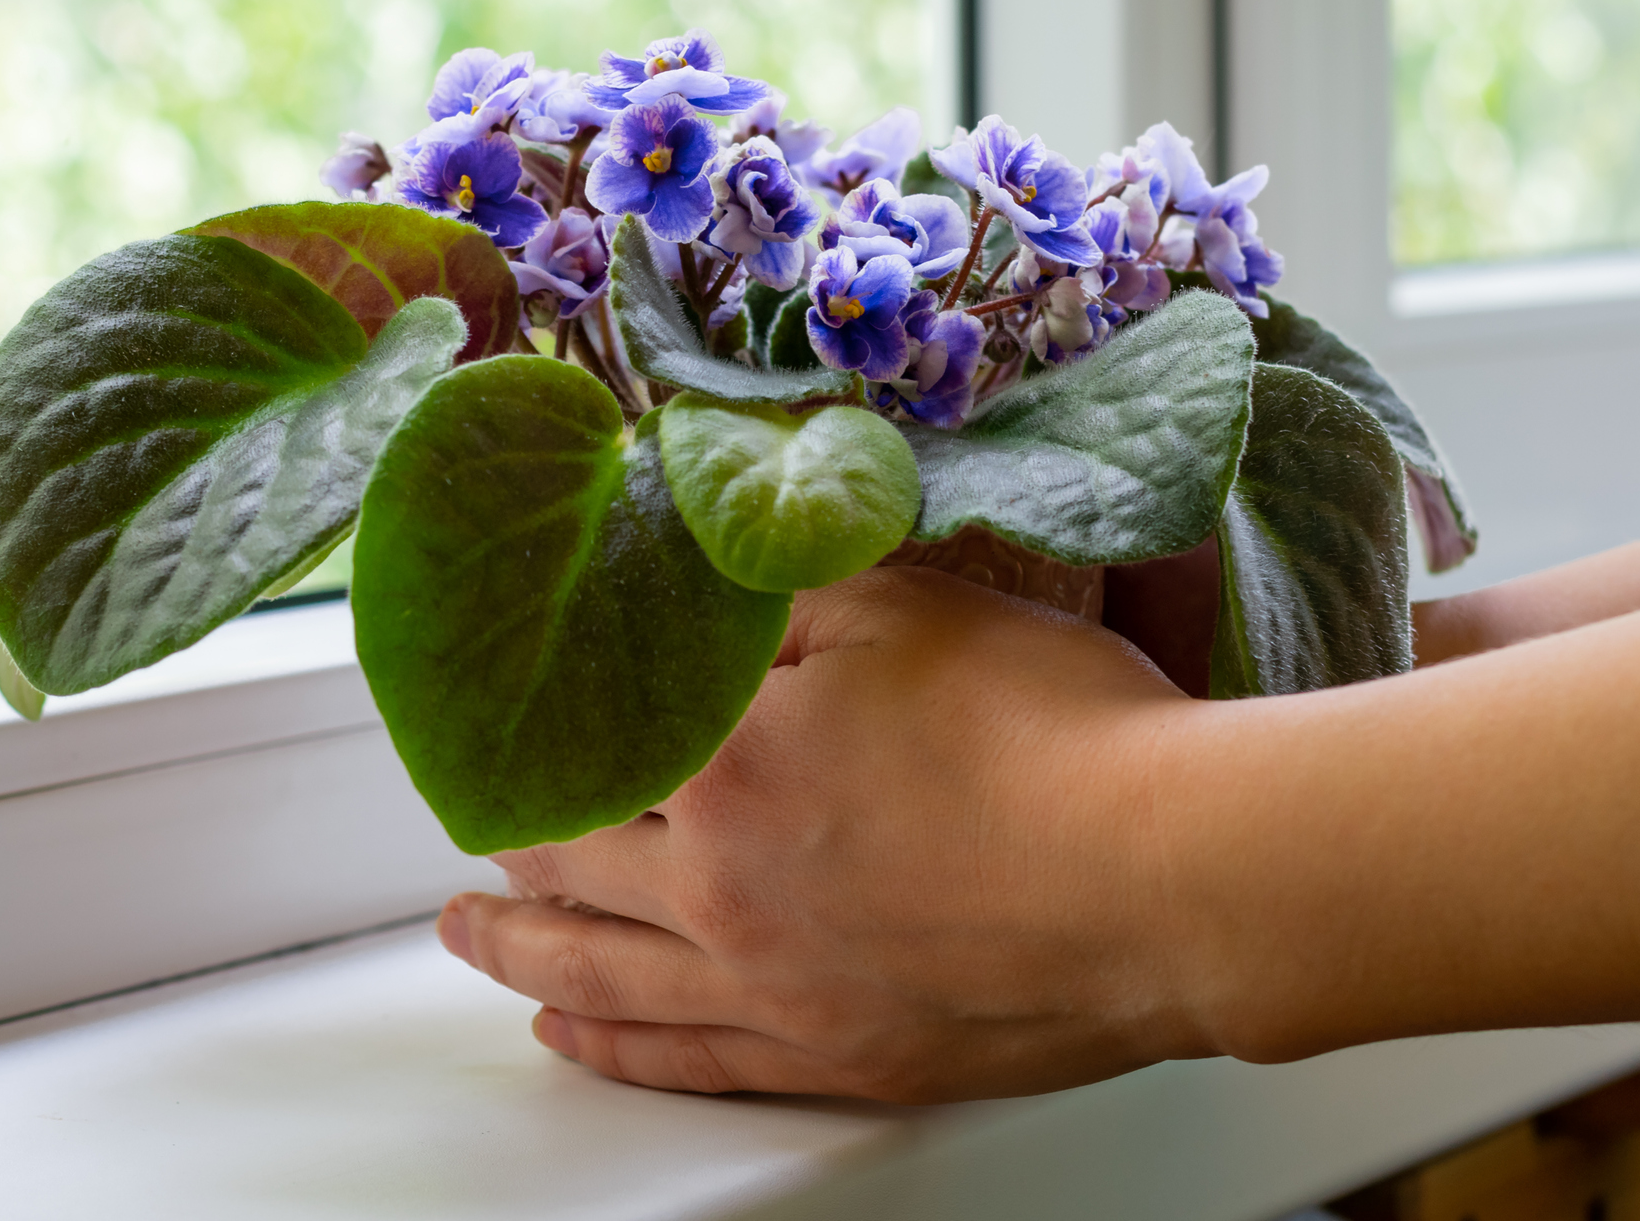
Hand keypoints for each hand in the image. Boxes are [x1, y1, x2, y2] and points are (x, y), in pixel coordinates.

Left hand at [435, 566, 1217, 1101]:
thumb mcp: (904, 606)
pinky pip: (686, 1061)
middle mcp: (722, 891)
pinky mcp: (838, 1055)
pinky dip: (612, 1049)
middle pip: (569, 862)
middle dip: (503, 837)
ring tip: (467, 935)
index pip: (587, 743)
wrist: (1175, 876)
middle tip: (463, 824)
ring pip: (602, 976)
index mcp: (723, 767)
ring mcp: (775, 989)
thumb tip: (706, 578)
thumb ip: (781, 591)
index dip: (532, 727)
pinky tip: (576, 1036)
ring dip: (521, 948)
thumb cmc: (1058, 733)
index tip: (490, 720)